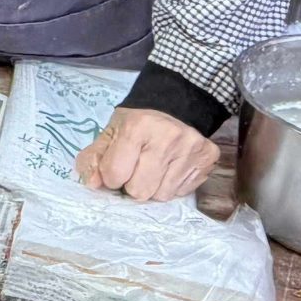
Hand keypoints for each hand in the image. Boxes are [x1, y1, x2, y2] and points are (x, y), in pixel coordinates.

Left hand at [75, 107, 218, 202]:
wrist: (175, 105)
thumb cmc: (137, 123)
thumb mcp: (110, 133)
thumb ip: (93, 158)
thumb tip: (92, 183)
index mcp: (137, 127)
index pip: (115, 175)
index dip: (111, 176)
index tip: (118, 166)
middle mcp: (168, 137)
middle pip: (140, 191)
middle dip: (133, 185)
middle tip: (137, 169)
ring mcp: (191, 148)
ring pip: (162, 196)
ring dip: (154, 187)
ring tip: (155, 167)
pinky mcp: (207, 157)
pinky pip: (182, 191)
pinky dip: (173, 184)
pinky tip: (172, 167)